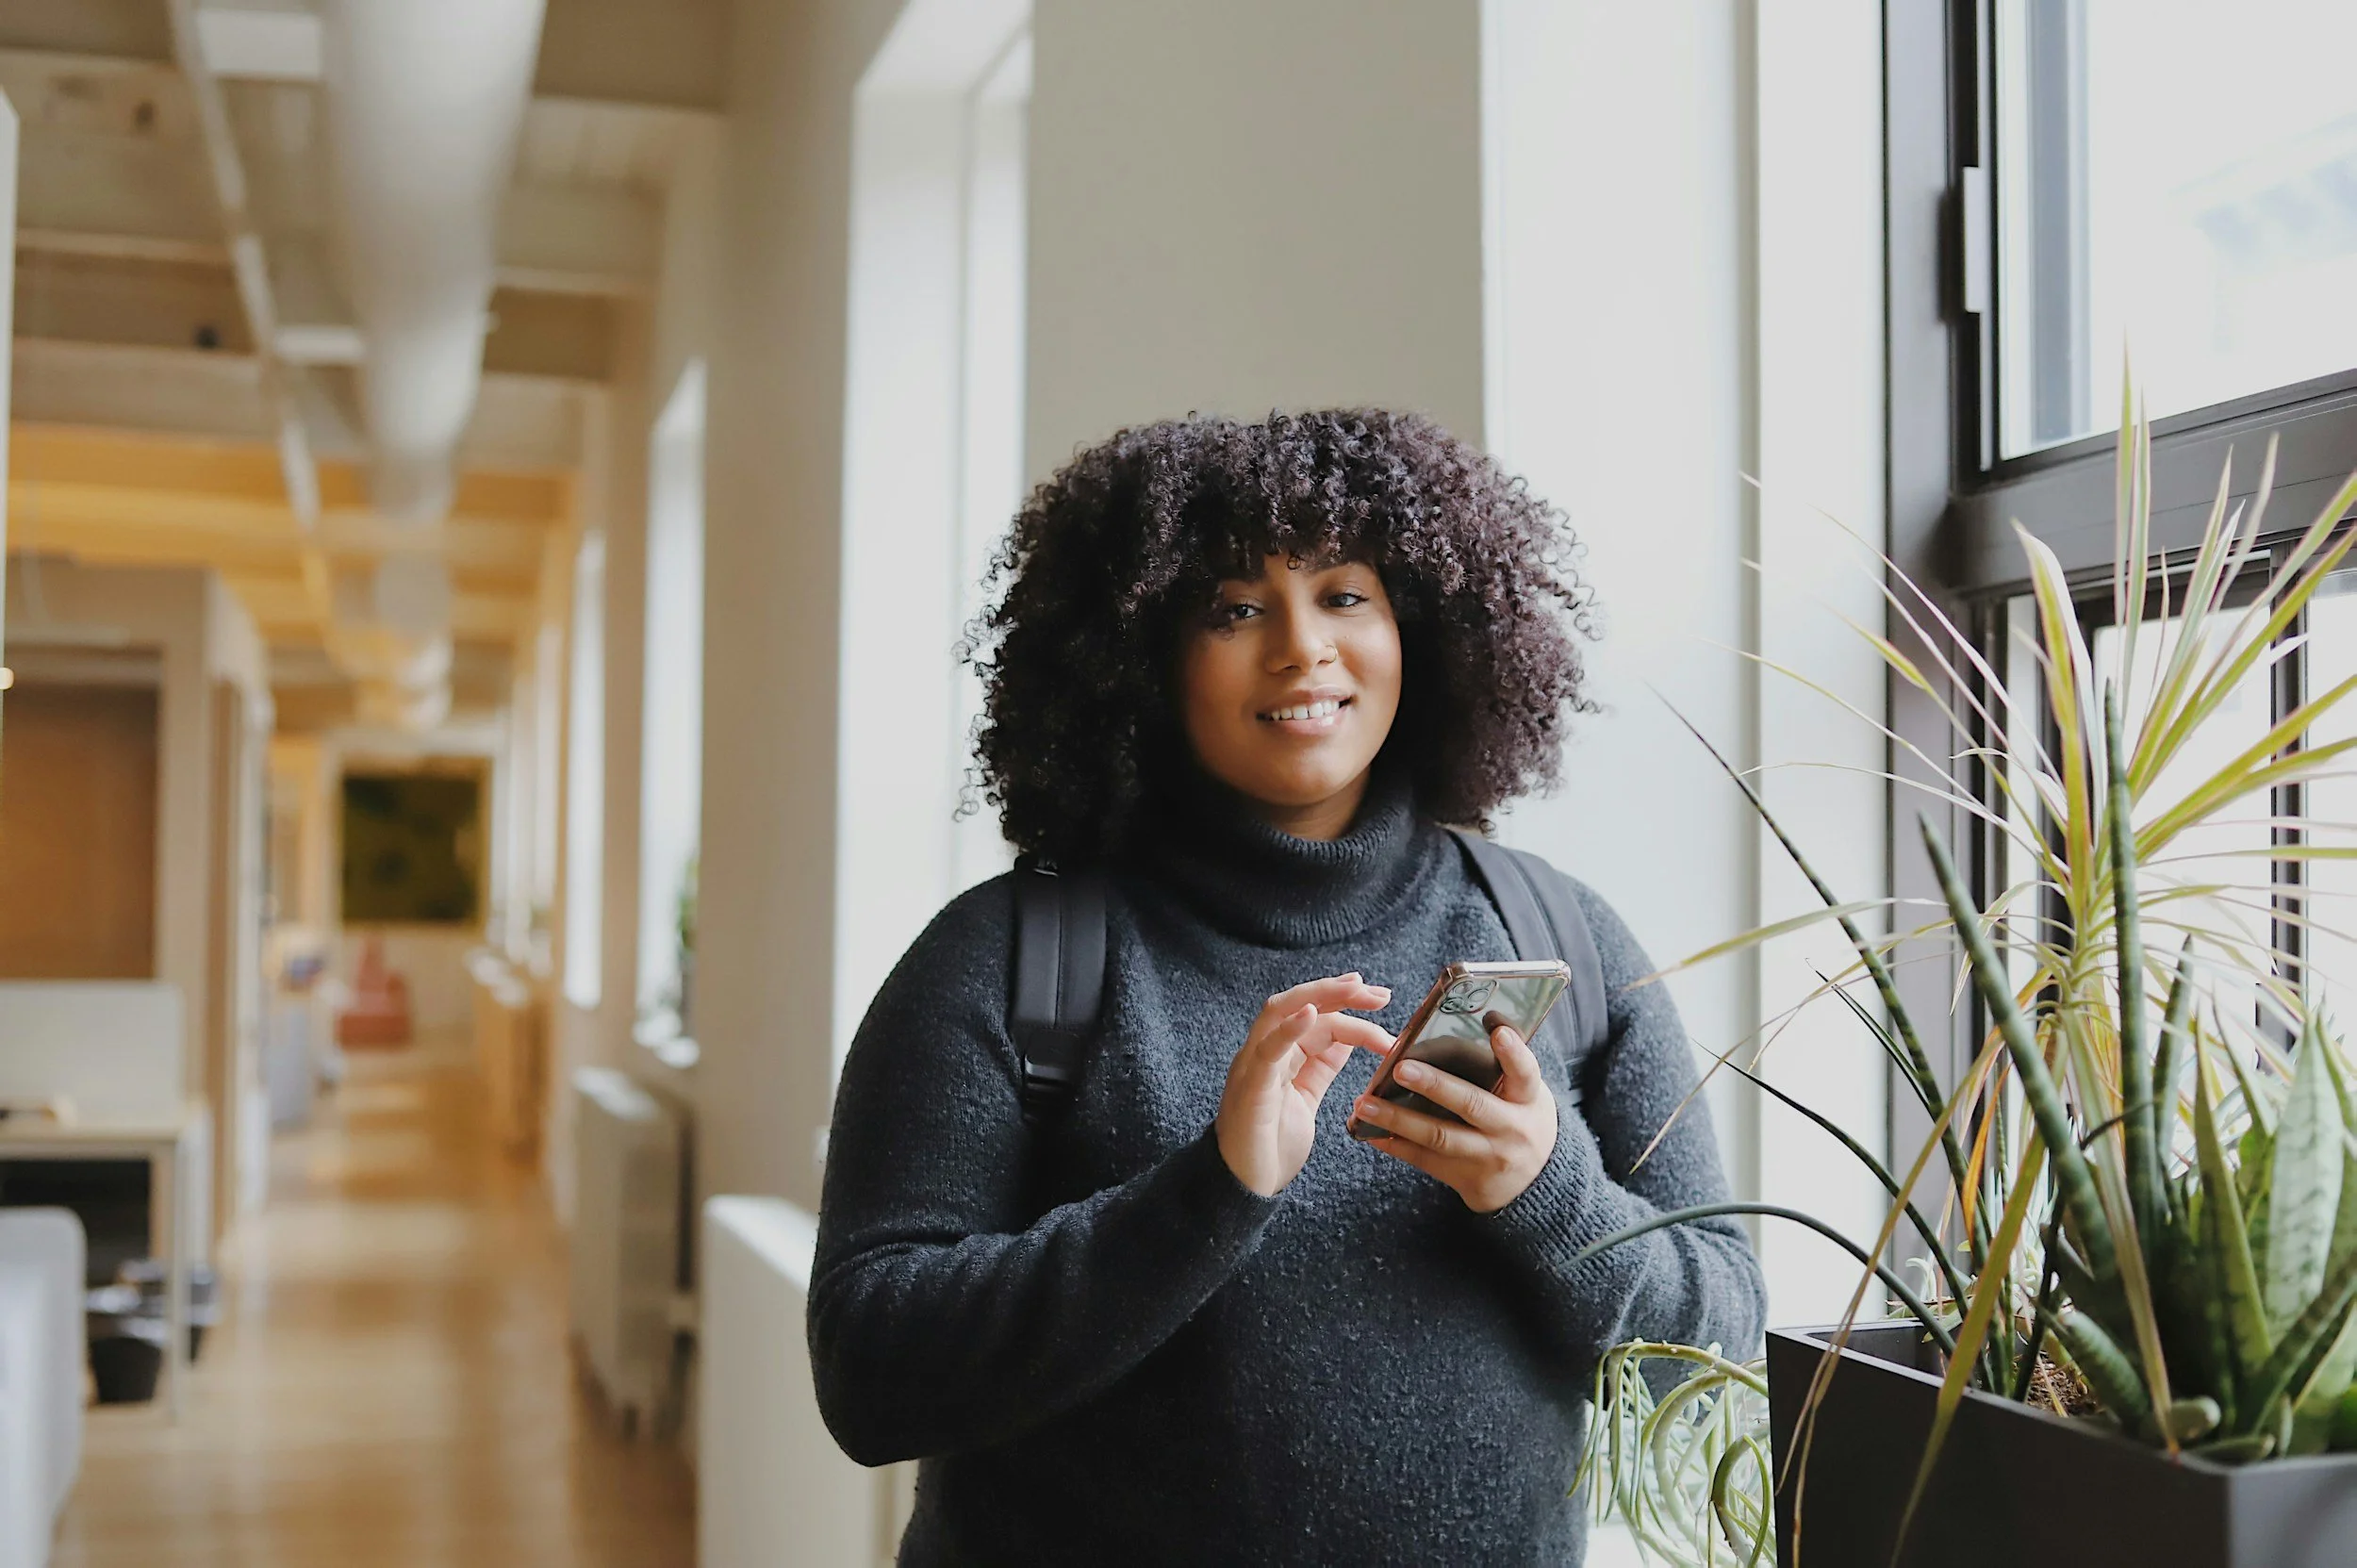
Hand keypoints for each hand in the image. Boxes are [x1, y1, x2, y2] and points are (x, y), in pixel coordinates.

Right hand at [1216, 974, 1393, 1195]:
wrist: (1245, 1186)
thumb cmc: (1271, 1145)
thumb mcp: (1306, 1096)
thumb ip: (1321, 1066)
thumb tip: (1348, 1037)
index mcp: (1280, 1054)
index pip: (1316, 1018)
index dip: (1348, 1006)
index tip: (1381, 999)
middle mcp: (1264, 1052)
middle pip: (1298, 1003)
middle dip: (1338, 991)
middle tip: (1379, 993)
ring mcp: (1253, 1065)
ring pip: (1280, 1011)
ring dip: (1319, 995)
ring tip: (1355, 988)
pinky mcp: (1250, 1086)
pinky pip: (1267, 1049)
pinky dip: (1288, 1028)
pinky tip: (1310, 1012)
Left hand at [1350, 1024, 1558, 1211]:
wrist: (1536, 1182)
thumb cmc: (1521, 1119)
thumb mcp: (1526, 1094)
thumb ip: (1502, 1069)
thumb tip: (1463, 1025)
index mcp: (1528, 1099)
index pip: (1525, 1072)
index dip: (1512, 1053)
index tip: (1497, 1030)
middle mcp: (1511, 1128)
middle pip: (1471, 1104)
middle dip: (1434, 1086)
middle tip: (1401, 1068)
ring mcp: (1488, 1156)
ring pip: (1439, 1136)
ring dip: (1398, 1120)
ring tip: (1366, 1105)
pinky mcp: (1466, 1178)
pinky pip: (1424, 1160)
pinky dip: (1395, 1145)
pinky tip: (1368, 1132)